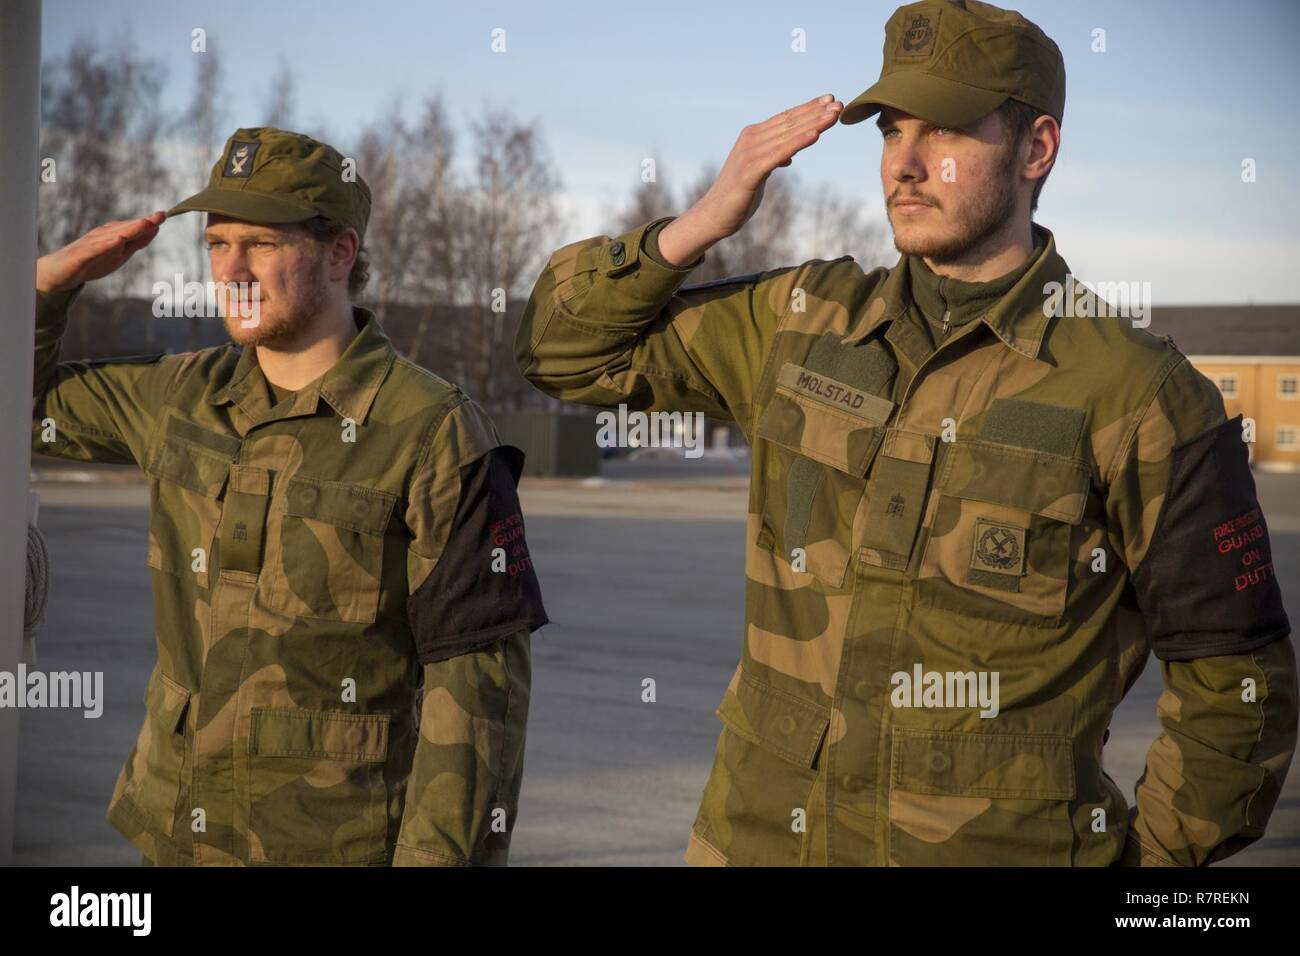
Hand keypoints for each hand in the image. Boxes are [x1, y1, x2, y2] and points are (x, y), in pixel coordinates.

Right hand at [36, 211, 166, 293]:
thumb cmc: (91, 261)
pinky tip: (118, 240)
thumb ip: (135, 242)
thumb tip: (154, 229)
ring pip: (113, 236)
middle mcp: (102, 236)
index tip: (164, 215)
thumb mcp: (118, 253)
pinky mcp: (80, 255)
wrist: (58, 272)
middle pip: (126, 229)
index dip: (149, 222)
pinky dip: (107, 244)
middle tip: (160, 215)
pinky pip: (95, 249)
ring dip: (130, 229)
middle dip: (143, 223)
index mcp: (112, 235)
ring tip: (145, 223)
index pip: (134, 229)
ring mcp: (91, 245)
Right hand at [658, 94, 842, 265]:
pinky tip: (814, 135)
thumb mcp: (760, 171)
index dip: (808, 108)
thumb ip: (773, 158)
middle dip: (815, 113)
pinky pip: (779, 154)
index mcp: (752, 136)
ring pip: (787, 136)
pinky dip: (797, 143)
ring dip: (813, 124)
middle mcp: (751, 140)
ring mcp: (749, 155)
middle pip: (789, 123)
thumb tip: (789, 156)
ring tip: (833, 116)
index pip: (785, 118)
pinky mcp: (750, 172)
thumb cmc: (738, 194)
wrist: (714, 215)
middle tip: (839, 104)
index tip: (830, 101)